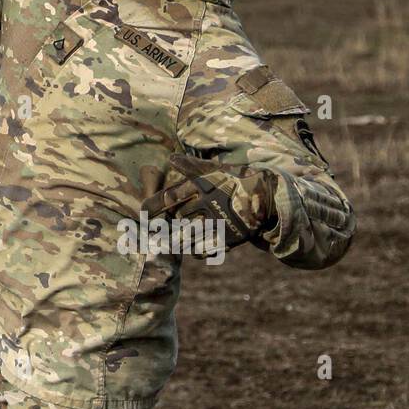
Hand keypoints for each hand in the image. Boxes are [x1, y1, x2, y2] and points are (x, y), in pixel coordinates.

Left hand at [141, 153, 277, 249]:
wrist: (266, 197)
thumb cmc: (236, 180)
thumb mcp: (215, 169)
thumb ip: (192, 166)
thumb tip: (171, 157)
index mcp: (202, 186)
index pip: (169, 198)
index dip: (152, 207)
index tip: (141, 214)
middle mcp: (207, 204)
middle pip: (177, 221)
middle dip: (165, 228)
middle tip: (153, 235)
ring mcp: (218, 223)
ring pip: (187, 238)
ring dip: (176, 242)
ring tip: (168, 244)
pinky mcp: (228, 238)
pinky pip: (203, 250)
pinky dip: (195, 251)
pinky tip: (193, 249)